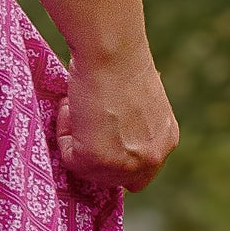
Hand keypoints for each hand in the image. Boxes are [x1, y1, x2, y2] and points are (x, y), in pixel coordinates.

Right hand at [56, 42, 178, 193]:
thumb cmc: (122, 61)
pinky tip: (73, 105)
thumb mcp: (143, 102)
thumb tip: (111, 132)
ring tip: (79, 105)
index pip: (139, 173)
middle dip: (93, 153)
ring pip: (87, 170)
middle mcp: (152, 158)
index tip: (97, 137)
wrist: (112, 51)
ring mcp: (124, 163)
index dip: (114, 158)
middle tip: (83, 119)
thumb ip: (135, 126)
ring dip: (76, 139)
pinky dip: (64, 131)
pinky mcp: (96, 160)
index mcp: (166, 141)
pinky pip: (68, 157)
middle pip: (112, 179)